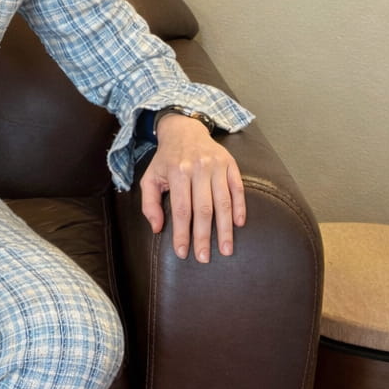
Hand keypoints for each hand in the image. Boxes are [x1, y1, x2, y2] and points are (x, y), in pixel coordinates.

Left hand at [139, 115, 245, 263]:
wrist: (184, 130)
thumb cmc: (166, 160)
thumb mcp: (150, 178)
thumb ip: (149, 204)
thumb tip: (158, 228)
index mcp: (177, 172)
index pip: (181, 210)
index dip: (182, 233)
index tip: (183, 252)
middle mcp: (198, 168)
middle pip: (203, 209)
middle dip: (204, 237)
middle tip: (204, 258)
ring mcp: (216, 166)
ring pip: (223, 202)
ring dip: (225, 228)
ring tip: (226, 249)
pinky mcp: (230, 164)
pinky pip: (237, 188)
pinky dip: (239, 207)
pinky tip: (238, 224)